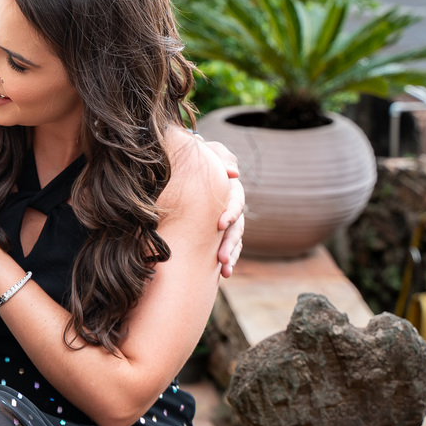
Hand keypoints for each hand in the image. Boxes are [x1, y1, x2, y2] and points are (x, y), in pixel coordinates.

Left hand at [201, 138, 245, 276]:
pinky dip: (228, 259)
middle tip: (220, 258)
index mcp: (230, 187)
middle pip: (237, 226)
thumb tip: (233, 173)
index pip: (235, 200)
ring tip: (225, 271)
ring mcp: (229, 220)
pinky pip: (229, 247)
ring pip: (235, 239)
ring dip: (230, 255)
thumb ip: (220, 156)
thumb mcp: (208, 151)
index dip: (230, 212)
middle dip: (229, 243)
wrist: (188, 165)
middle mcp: (232, 205)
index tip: (220, 224)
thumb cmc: (197, 156)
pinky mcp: (221, 231)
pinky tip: (224, 274)